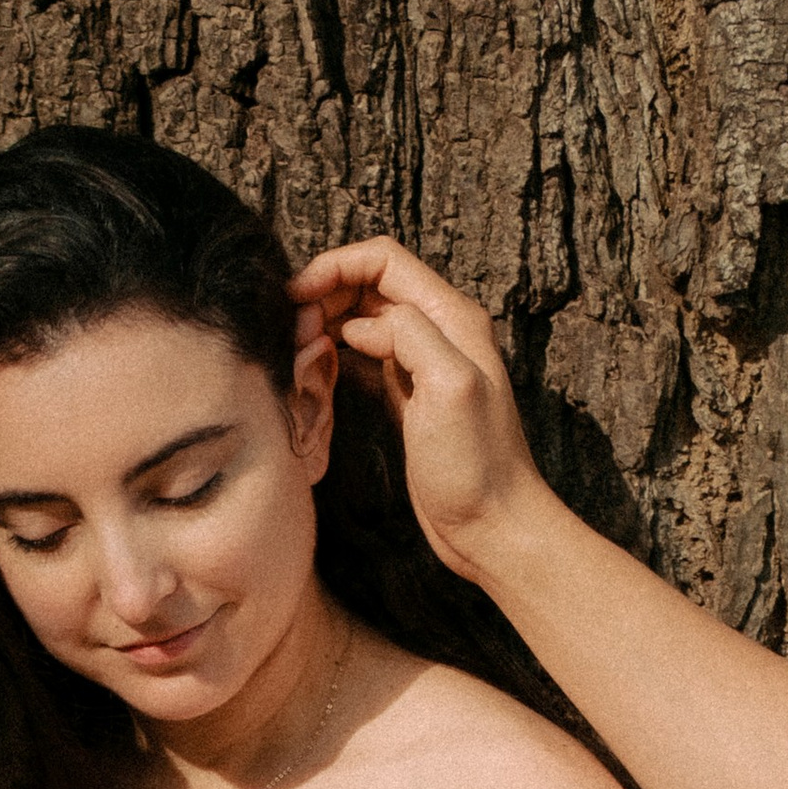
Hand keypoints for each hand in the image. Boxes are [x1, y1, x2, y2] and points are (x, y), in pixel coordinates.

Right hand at [289, 239, 547, 577]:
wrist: (493, 528)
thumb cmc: (477, 467)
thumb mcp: (449, 387)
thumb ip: (409, 335)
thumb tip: (360, 326)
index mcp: (452, 318)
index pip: (384, 261)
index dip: (335, 267)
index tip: (295, 294)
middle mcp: (440, 332)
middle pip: (369, 284)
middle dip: (326, 295)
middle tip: (293, 331)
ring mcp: (423, 364)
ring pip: (363, 318)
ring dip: (327, 324)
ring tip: (300, 350)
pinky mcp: (409, 397)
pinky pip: (366, 356)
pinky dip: (337, 354)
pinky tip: (318, 371)